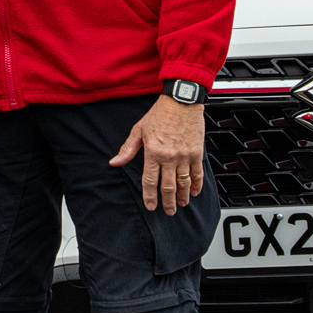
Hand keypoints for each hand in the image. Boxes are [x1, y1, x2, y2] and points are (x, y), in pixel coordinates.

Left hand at [109, 96, 205, 214]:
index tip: (151, 206)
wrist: (181, 101)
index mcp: (153, 152)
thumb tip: (115, 162)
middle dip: (167, 202)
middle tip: (168, 211)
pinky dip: (197, 185)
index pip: (150, 181)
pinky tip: (194, 192)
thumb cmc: (160, 113)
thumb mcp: (139, 129)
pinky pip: (198, 173)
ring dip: (182, 197)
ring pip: (183, 183)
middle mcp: (169, 157)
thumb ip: (127, 149)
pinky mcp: (196, 153)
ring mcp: (184, 156)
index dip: (150, 196)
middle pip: (168, 186)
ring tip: (181, 205)